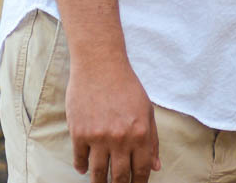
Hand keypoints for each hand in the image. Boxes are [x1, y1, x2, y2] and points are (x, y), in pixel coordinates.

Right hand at [66, 57, 161, 182]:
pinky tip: (84, 169)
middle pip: (120, 177)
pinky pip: (80, 159)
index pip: (141, 171)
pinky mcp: (79, 132)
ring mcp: (98, 137)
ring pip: (98, 173)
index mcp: (140, 134)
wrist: (100, 64)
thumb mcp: (147, 110)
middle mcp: (120, 139)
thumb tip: (156, 166)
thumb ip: (153, 140)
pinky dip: (82, 167)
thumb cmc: (126, 85)